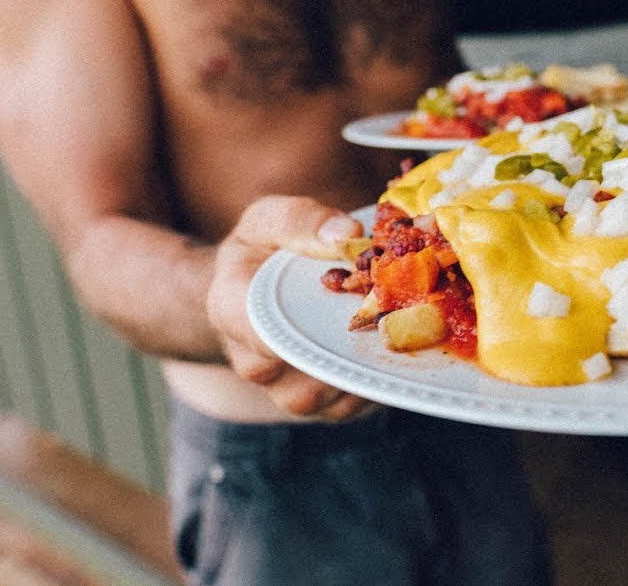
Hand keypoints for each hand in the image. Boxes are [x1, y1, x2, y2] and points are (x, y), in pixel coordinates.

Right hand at [207, 195, 375, 420]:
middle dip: (340, 358)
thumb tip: (348, 235)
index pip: (255, 332)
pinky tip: (396, 357)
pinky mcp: (320, 401)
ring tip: (394, 342)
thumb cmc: (263, 250)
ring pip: (322, 401)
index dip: (297, 332)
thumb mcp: (270, 219)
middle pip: (292, 380)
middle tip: (381, 332)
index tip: (336, 314)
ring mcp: (285, 387)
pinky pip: (346, 408)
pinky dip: (374, 388)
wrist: (259, 286)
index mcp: (231, 308)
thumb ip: (301, 221)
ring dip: (360, 375)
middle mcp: (252, 360)